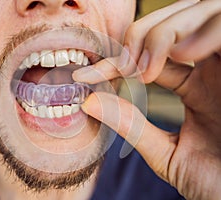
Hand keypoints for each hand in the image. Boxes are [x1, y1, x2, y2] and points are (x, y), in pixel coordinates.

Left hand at [73, 0, 220, 198]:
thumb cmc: (214, 181)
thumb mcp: (166, 154)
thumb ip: (133, 127)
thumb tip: (88, 102)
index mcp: (195, 87)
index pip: (149, 58)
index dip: (116, 61)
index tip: (86, 77)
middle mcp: (211, 70)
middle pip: (174, 24)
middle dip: (141, 36)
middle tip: (121, 66)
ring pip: (199, 13)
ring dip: (165, 32)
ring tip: (147, 70)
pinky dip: (201, 32)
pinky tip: (182, 56)